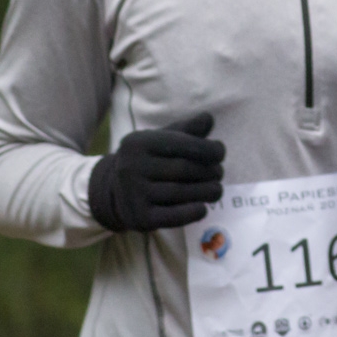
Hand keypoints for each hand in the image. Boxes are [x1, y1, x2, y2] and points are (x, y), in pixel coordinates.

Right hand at [87, 113, 224, 231]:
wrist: (116, 193)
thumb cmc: (148, 161)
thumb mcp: (161, 141)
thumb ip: (186, 131)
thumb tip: (209, 118)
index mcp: (138, 142)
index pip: (181, 144)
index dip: (207, 148)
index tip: (220, 153)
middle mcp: (132, 166)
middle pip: (183, 169)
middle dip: (209, 171)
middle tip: (219, 173)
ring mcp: (133, 193)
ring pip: (181, 192)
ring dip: (206, 192)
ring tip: (217, 190)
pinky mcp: (139, 217)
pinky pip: (172, 216)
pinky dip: (192, 213)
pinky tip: (204, 208)